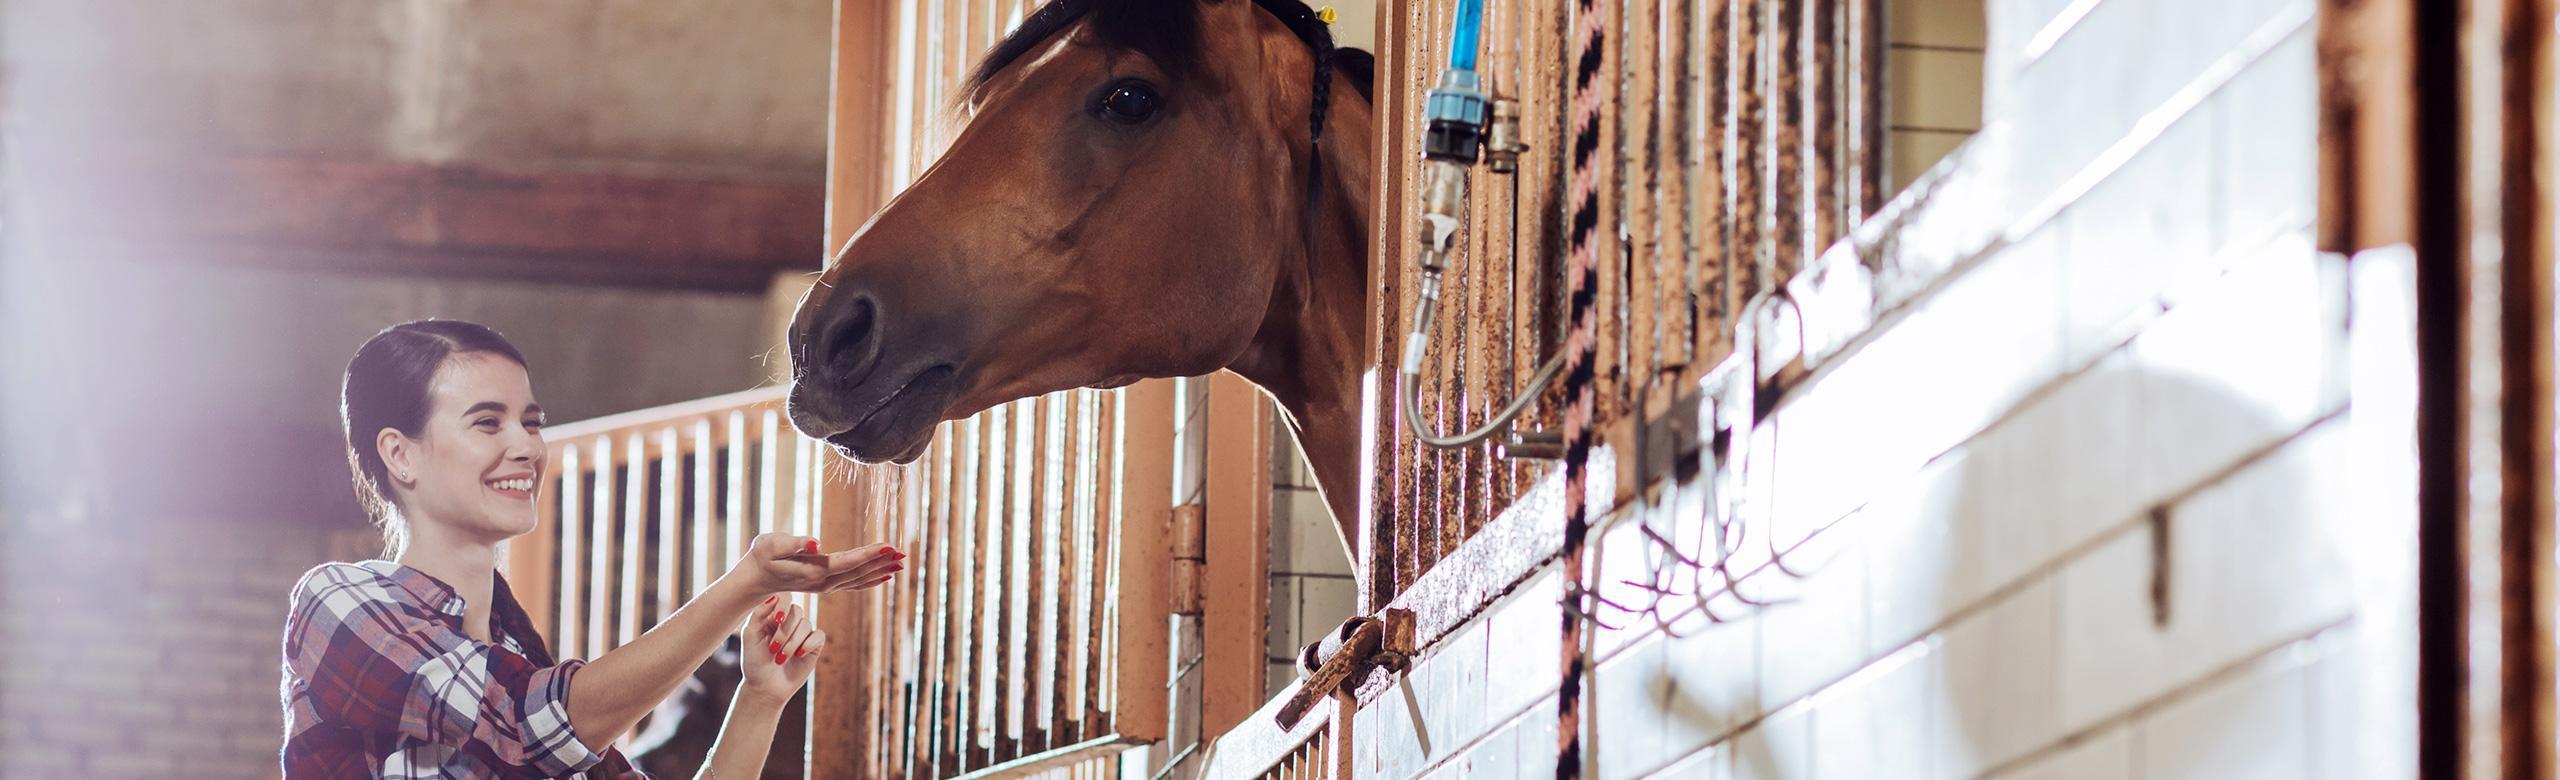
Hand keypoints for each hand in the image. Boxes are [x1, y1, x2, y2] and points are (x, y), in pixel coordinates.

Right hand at [726, 533, 904, 595]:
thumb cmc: (761, 557)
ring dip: (881, 571)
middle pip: (859, 572)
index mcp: (813, 571)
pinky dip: (871, 580)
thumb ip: (793, 544)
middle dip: (882, 562)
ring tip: (901, 562)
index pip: (847, 562)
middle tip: (904, 553)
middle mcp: (823, 582)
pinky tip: (885, 576)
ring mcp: (826, 586)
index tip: (888, 546)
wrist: (755, 578)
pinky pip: (854, 584)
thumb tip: (816, 543)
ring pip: (859, 579)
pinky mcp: (826, 585)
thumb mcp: (771, 545)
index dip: (869, 554)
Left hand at [738, 596, 821, 704]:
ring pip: (806, 625)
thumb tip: (773, 596)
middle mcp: (789, 622)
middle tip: (773, 648)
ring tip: (780, 658)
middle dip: (785, 631)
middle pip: (796, 611)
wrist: (765, 688)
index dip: (783, 606)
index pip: (783, 599)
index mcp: (772, 616)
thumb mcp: (750, 637)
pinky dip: (809, 644)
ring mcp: (802, 633)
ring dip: (793, 642)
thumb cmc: (754, 663)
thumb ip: (758, 615)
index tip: (777, 619)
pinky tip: (798, 655)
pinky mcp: (813, 646)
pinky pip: (819, 635)